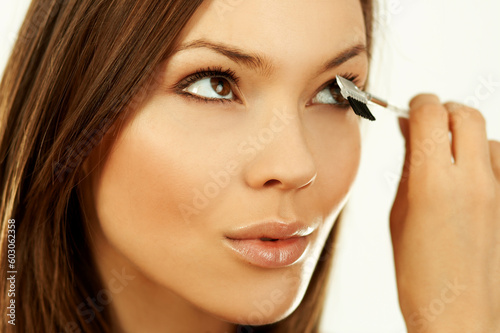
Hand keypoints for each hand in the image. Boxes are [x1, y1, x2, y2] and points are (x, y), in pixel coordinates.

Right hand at [390, 94, 499, 332]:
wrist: (460, 315)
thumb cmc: (419, 275)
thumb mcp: (398, 216)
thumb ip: (407, 168)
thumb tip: (410, 134)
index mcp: (432, 183)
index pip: (431, 114)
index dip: (418, 104)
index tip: (412, 108)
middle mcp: (473, 181)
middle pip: (466, 114)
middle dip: (445, 111)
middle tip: (428, 124)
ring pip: (488, 137)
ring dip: (466, 137)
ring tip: (449, 157)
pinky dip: (485, 160)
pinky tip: (470, 179)